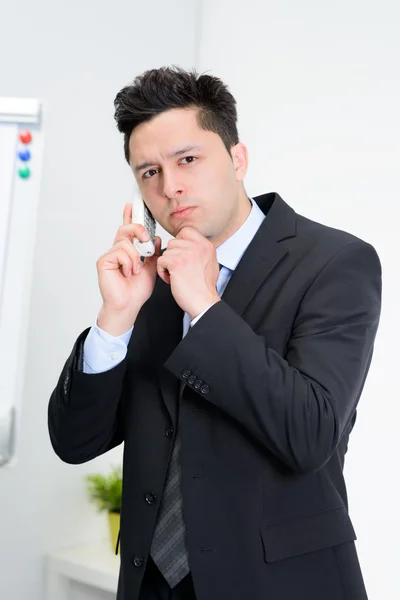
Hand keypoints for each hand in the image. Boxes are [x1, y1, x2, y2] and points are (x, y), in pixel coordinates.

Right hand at [96, 203, 161, 334]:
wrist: (129, 305)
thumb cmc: (137, 290)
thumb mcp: (152, 268)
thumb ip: (154, 253)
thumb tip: (156, 238)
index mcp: (128, 251)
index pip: (128, 230)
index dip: (129, 217)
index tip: (131, 205)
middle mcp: (117, 251)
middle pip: (125, 230)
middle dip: (138, 230)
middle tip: (146, 239)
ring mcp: (109, 255)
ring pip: (125, 242)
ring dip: (135, 257)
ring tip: (135, 271)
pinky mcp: (103, 261)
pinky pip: (119, 252)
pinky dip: (128, 263)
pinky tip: (127, 273)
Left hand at [157, 227, 220, 319]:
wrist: (203, 302)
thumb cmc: (204, 288)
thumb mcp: (210, 263)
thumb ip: (201, 251)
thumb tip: (191, 244)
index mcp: (206, 246)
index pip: (186, 231)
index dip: (179, 242)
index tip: (180, 254)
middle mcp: (198, 247)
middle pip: (173, 242)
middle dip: (172, 256)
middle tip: (179, 269)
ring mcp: (187, 254)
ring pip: (165, 252)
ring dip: (167, 265)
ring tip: (177, 276)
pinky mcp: (176, 263)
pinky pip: (160, 261)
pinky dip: (162, 272)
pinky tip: (172, 279)